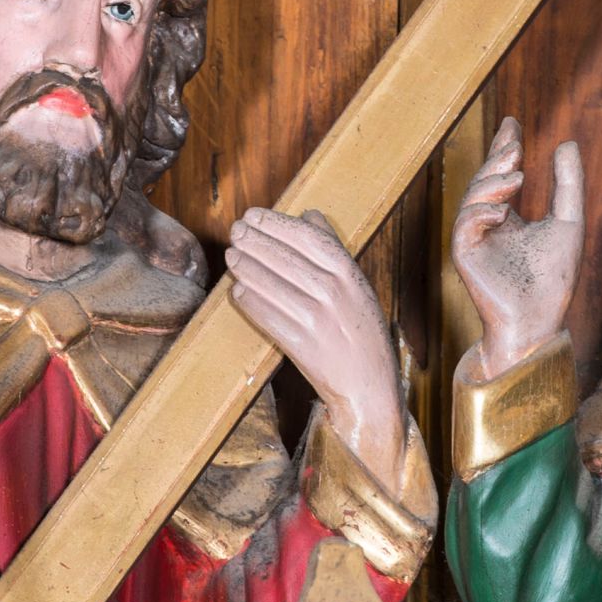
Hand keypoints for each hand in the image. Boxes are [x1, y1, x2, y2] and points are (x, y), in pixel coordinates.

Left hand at [228, 203, 403, 484]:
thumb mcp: (359, 286)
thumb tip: (308, 214)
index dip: (276, 224)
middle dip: (255, 241)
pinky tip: (238, 290)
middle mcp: (336, 293)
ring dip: (247, 268)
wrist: (369, 386)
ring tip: (232, 256)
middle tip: (235, 231)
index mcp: (351, 274)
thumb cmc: (361, 332)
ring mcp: (319, 320)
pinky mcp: (303, 346)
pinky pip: (268, 317)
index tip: (253, 216)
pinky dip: (250, 302)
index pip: (308, 238)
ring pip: (272, 285)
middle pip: (285, 258)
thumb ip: (335, 249)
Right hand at [451, 118, 583, 380]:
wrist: (540, 320)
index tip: (512, 122)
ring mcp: (473, 240)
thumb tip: (566, 142)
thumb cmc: (554, 279)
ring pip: (473, 199)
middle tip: (514, 143)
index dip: (504, 147)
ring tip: (518, 178)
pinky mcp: (464, 256)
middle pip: (485, 181)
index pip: (501, 174)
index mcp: (506, 219)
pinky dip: (481, 214)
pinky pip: (465, 226)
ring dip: (492, 184)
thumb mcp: (568, 222)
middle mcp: (486, 226)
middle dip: (497, 160)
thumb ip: (567, 185)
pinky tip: (503, 212)